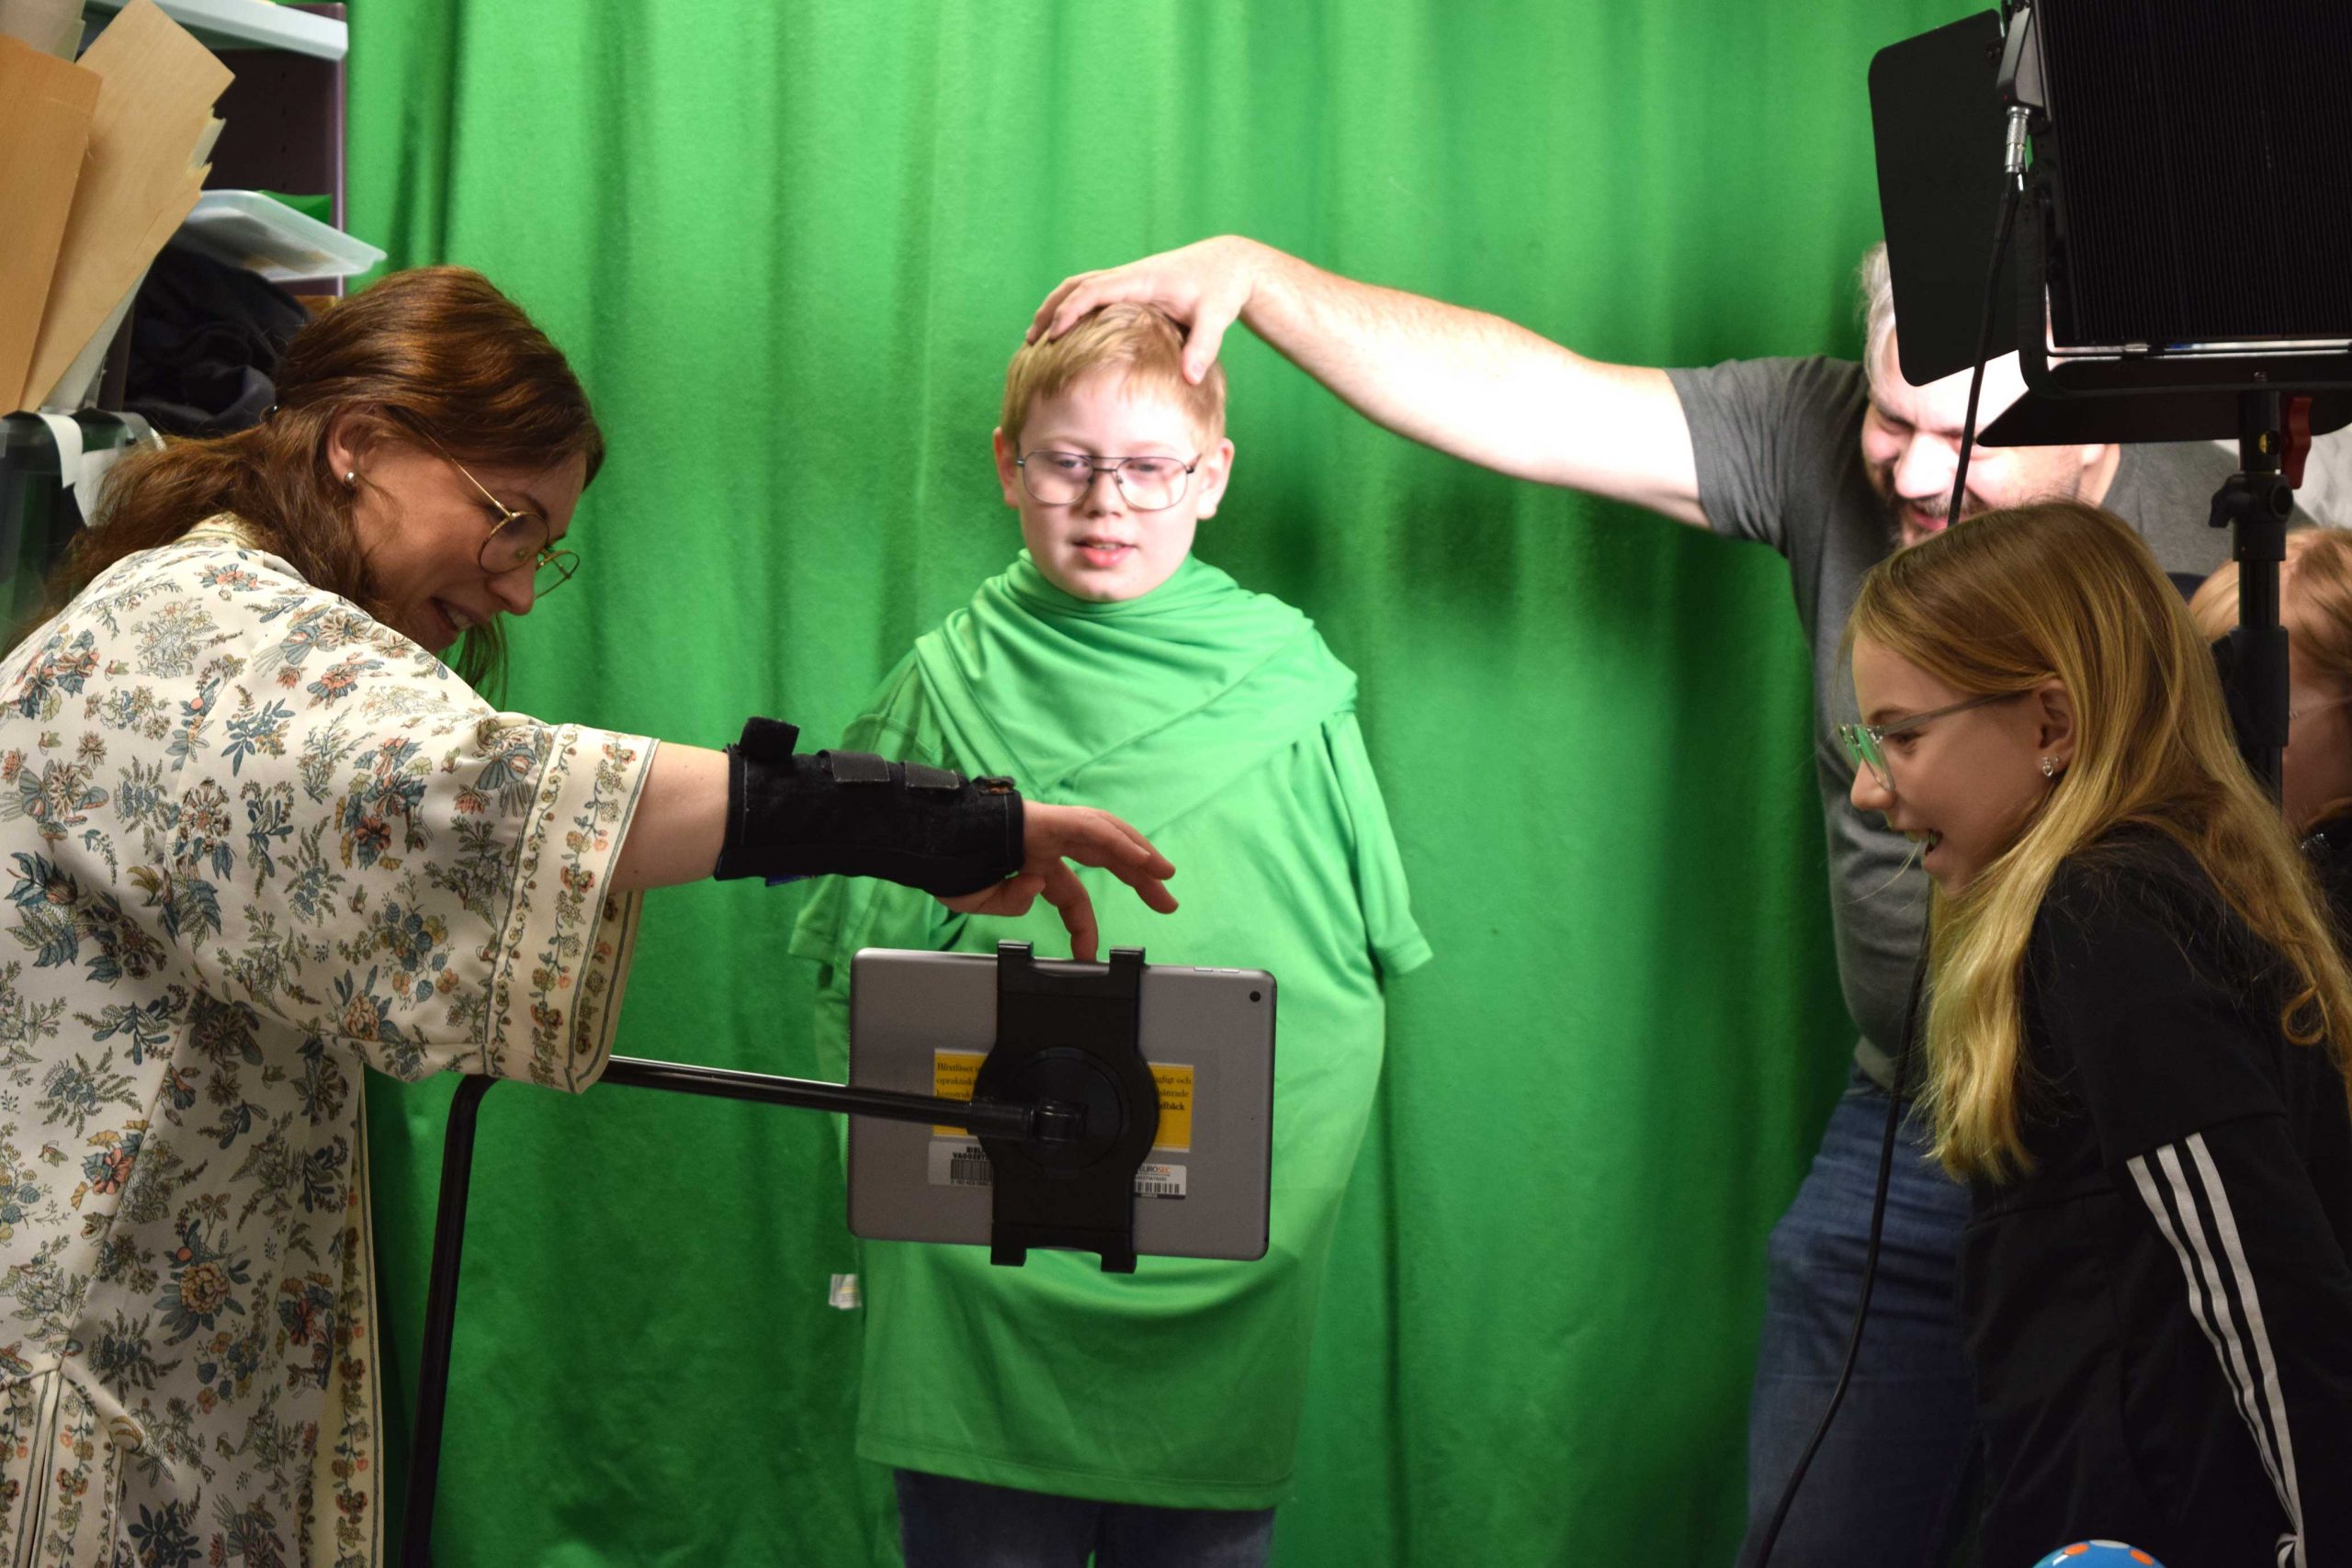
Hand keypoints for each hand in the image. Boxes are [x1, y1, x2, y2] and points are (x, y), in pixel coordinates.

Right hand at [939, 803, 1177, 961]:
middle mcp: (1044, 841)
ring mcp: (1046, 827)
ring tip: (1166, 875)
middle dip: (1138, 877)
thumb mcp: (980, 898)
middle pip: (1103, 854)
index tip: (1088, 955)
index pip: (1068, 892)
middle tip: (1165, 901)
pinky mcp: (1046, 820)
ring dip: (1140, 855)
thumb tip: (1036, 887)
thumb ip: (1010, 900)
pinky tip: (1143, 860)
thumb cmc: (943, 863)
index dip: (1083, 924)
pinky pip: (1092, 829)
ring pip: (1106, 834)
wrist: (922, 840)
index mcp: (1030, 862)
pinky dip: (1121, 844)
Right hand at [1028, 236, 1262, 384]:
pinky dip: (1072, 307)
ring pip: (1079, 286)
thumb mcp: (1216, 317)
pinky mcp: (1130, 286)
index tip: (1052, 337)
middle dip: (1050, 310)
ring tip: (1036, 338)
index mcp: (1141, 280)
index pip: (1093, 290)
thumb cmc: (1221, 289)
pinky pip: (1091, 293)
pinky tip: (1066, 333)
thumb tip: (1191, 379)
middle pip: (1075, 285)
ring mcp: (1127, 279)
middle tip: (1030, 341)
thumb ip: (1204, 347)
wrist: (1228, 264)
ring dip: (1055, 307)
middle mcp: (1128, 275)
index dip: (1070, 312)